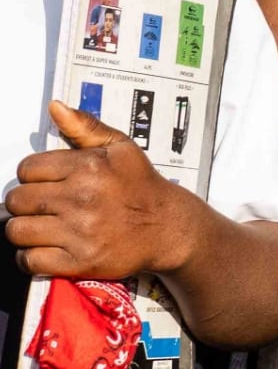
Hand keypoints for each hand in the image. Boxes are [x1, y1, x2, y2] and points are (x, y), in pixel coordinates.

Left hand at [8, 104, 199, 279]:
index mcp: (88, 167)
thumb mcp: (121, 148)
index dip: (33, 176)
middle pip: (17, 200)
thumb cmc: (142, 187)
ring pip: (17, 230)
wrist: (169, 228)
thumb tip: (56, 107)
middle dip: (26, 203)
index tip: (47, 183)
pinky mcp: (79, 261)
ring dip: (26, 230)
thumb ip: (85, 127)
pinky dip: (33, 257)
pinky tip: (49, 248)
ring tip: (44, 227)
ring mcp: (79, 232)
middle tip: (44, 206)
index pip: (27, 169)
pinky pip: (30, 260)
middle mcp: (81, 198)